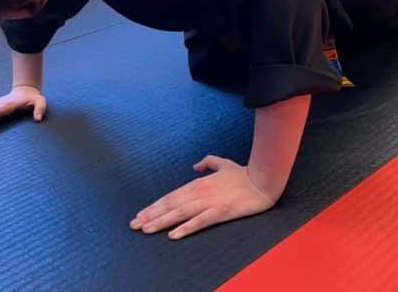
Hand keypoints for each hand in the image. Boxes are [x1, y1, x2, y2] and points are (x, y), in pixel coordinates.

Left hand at [130, 155, 276, 239]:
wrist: (263, 181)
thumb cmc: (244, 174)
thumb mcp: (223, 164)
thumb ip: (208, 162)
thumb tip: (195, 165)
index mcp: (199, 183)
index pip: (171, 196)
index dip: (155, 206)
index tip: (141, 214)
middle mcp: (200, 192)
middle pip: (171, 205)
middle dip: (151, 215)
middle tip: (135, 225)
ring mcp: (210, 201)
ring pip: (180, 213)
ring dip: (161, 221)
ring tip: (146, 229)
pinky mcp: (221, 211)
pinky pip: (200, 221)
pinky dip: (186, 227)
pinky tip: (174, 235)